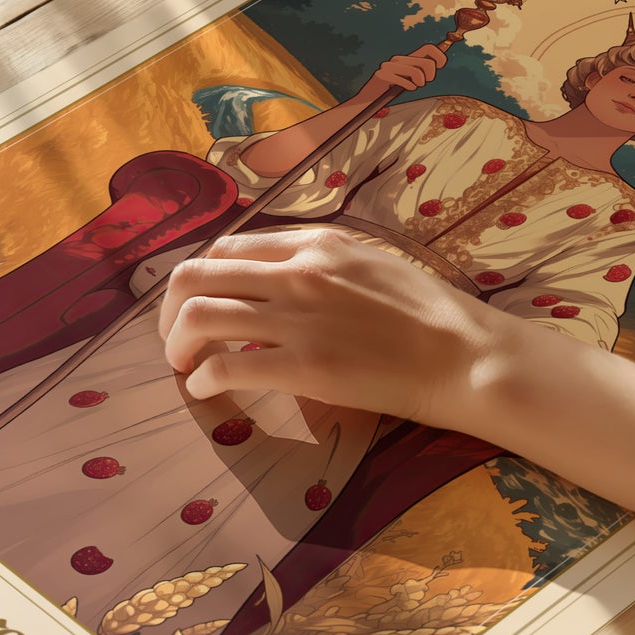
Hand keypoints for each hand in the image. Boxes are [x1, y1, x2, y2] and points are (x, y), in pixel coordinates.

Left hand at [159, 226, 502, 422]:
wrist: (463, 354)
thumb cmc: (427, 313)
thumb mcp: (370, 261)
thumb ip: (321, 261)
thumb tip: (278, 274)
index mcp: (314, 243)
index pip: (227, 247)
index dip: (200, 277)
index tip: (197, 302)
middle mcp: (297, 272)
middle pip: (196, 275)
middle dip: (170, 310)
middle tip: (174, 338)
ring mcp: (297, 318)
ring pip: (198, 316)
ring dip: (177, 343)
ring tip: (182, 365)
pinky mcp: (303, 367)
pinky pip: (225, 366)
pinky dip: (202, 379)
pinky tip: (206, 390)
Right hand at [356, 43, 446, 102]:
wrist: (368, 100)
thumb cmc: (390, 91)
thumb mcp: (408, 80)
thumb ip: (420, 71)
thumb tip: (437, 63)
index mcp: (405, 58)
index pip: (429, 48)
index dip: (440, 56)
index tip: (441, 66)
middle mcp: (397, 59)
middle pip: (427, 62)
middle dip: (430, 75)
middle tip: (423, 83)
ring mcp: (388, 66)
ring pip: (417, 72)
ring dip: (419, 83)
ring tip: (412, 87)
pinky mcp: (382, 75)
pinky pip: (405, 82)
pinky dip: (408, 87)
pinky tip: (404, 89)